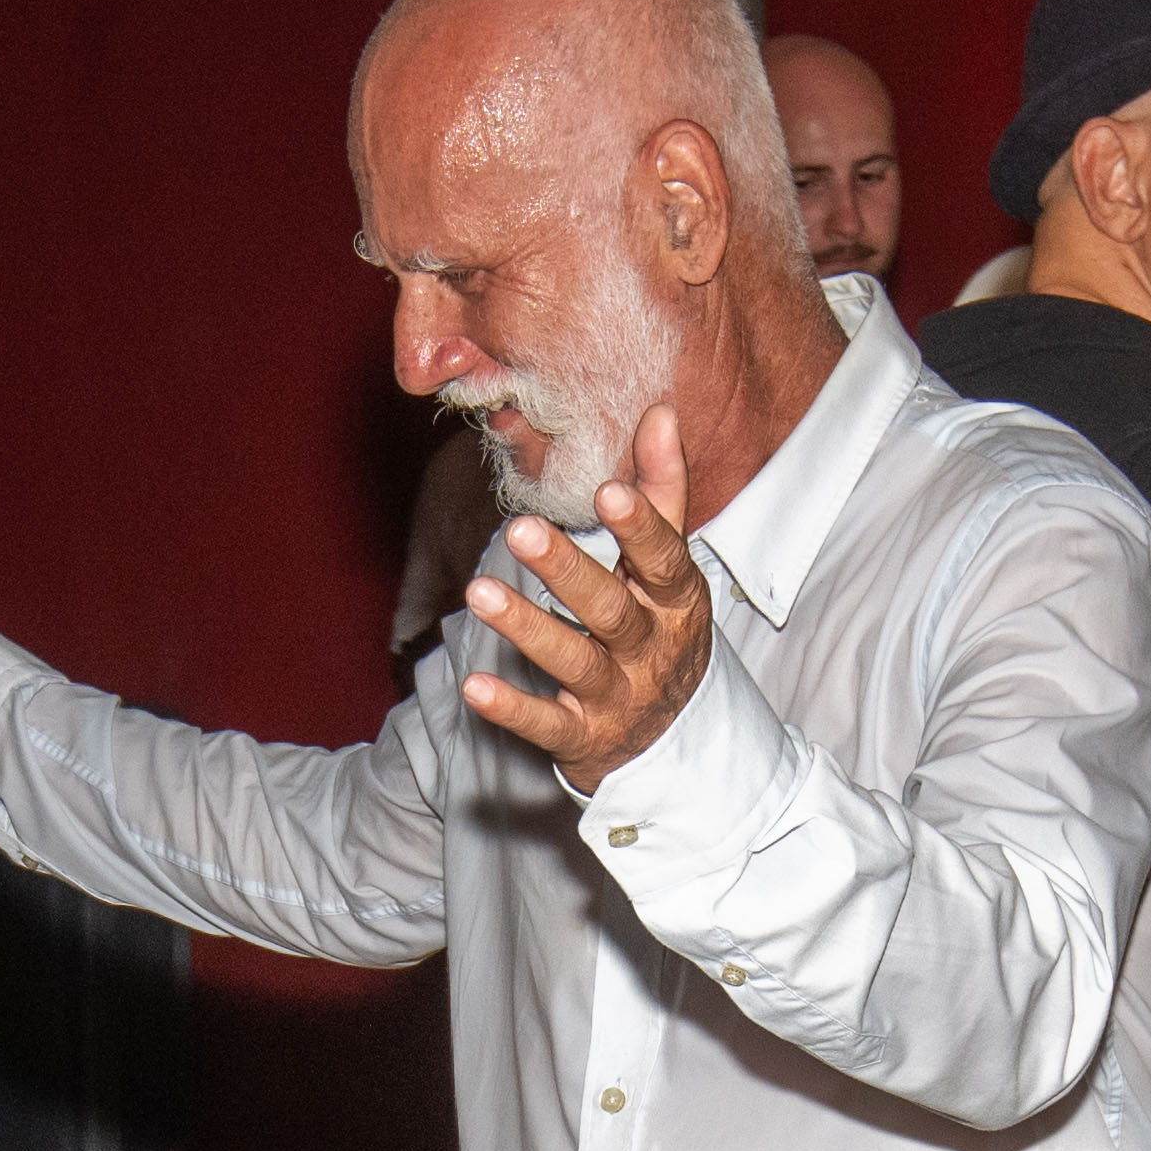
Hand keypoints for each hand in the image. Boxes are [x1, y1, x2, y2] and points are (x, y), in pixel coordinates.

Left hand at [462, 411, 714, 785]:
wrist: (676, 740)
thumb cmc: (662, 629)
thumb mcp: (671, 568)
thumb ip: (664, 491)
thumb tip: (659, 410)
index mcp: (676, 601)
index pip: (664, 561)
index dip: (641, 528)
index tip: (608, 491)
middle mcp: (650, 649)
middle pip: (610, 610)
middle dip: (566, 571)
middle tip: (519, 529)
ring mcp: (618, 697)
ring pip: (574, 662)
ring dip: (526, 629)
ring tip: (478, 594)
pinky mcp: (584, 738)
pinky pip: (546, 725)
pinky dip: (512, 708)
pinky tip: (474, 687)